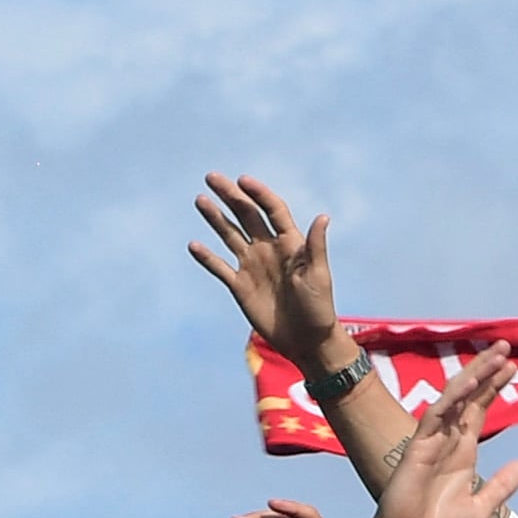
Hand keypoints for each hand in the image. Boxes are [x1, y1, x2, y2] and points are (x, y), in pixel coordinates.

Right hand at [187, 175, 346, 365]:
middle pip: (246, 215)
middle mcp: (268, 249)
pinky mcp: (240, 285)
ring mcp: (252, 265)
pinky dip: (207, 257)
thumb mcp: (318, 275)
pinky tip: (194, 244)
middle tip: (211, 177)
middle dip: (230, 195)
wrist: (307, 339)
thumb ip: (315, 247)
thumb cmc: (318, 307)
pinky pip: (219, 267)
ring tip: (200, 199)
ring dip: (215, 218)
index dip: (259, 194)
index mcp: (290, 243)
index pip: (272, 210)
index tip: (243, 180)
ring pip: (230, 235)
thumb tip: (323, 217)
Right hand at [360, 346, 517, 517]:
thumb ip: (500, 485)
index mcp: (461, 452)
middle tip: (505, 347)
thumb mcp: (480, 508)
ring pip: (453, 399)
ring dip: (473, 376)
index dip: (494, 388)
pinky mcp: (417, 449)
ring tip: (493, 356)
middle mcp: (446, 441)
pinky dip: (452, 399)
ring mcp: (431, 442)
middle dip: (486, 371)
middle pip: (469, 397)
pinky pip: (435, 417)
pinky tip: (469, 382)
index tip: (512, 367)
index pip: (479, 410)